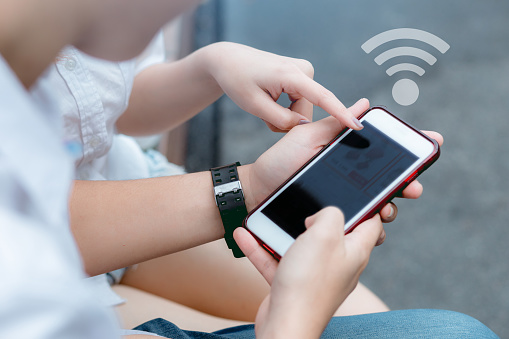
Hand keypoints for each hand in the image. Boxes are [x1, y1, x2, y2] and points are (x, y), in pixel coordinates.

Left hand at [204, 42, 363, 131]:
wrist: (229, 60)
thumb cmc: (238, 80)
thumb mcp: (255, 106)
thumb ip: (282, 120)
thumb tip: (304, 126)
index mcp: (292, 75)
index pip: (322, 98)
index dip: (341, 114)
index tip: (357, 126)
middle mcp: (303, 70)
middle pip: (306, 112)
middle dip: (287, 121)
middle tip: (265, 116)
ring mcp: (303, 72)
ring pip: (303, 109)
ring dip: (284, 116)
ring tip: (265, 106)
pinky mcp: (301, 75)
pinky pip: (299, 102)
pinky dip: (285, 108)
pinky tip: (271, 100)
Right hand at [234, 207, 383, 338]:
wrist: (285, 325)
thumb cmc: (307, 284)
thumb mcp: (324, 234)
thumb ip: (331, 214)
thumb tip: (323, 214)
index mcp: (354, 251)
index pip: (371, 223)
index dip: (368, 205)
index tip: (356, 191)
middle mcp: (338, 263)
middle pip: (334, 232)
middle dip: (318, 215)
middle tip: (306, 200)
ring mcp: (315, 275)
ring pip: (301, 245)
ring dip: (282, 230)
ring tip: (268, 215)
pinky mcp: (293, 284)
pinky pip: (278, 259)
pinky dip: (263, 248)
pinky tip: (245, 234)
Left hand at [241, 100, 443, 244]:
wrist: (257, 190)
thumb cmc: (280, 161)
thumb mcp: (306, 138)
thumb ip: (334, 125)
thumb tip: (365, 103)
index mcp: (347, 159)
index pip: (384, 156)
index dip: (409, 153)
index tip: (432, 144)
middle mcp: (349, 181)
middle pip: (388, 184)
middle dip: (407, 184)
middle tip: (414, 186)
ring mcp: (342, 201)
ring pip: (377, 207)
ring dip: (390, 208)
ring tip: (388, 208)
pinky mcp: (333, 221)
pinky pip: (358, 228)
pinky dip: (370, 230)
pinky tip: (373, 227)